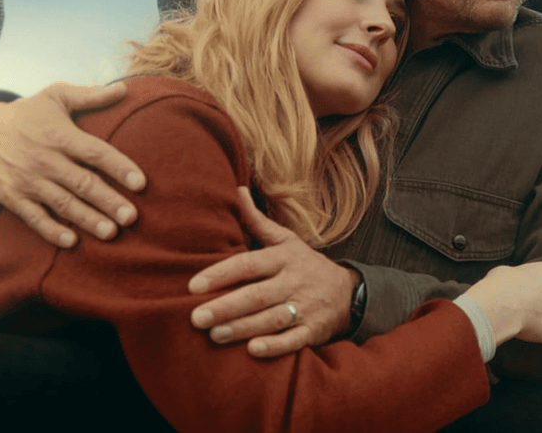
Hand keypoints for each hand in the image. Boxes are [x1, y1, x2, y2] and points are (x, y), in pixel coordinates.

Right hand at [0, 82, 145, 247]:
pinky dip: (52, 230)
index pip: (95, 153)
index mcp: (60, 135)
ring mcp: (28, 180)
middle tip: (132, 216)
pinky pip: (34, 217)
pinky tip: (72, 241)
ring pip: (63, 203)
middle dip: (108, 201)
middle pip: (82, 183)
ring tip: (111, 232)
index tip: (141, 183)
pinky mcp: (13, 197)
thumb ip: (90, 96)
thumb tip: (124, 89)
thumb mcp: (56, 96)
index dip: (119, 167)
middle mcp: (45, 159)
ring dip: (88, 219)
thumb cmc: (28, 114)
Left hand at [188, 187, 356, 357]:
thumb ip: (257, 222)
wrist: (348, 293)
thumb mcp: (286, 240)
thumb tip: (236, 190)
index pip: (249, 264)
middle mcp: (294, 281)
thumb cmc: (305, 265)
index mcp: (284, 258)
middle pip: (257, 295)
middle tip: (197, 318)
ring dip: (244, 328)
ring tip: (215, 335)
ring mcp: (305, 307)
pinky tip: (253, 350)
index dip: (221, 274)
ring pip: (272, 319)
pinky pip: (294, 340)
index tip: (194, 286)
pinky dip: (275, 346)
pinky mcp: (314, 330)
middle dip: (226, 307)